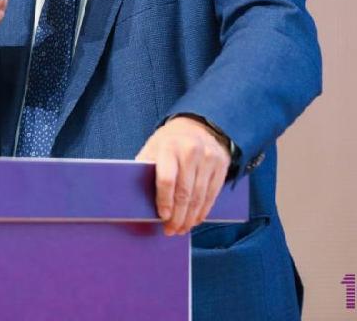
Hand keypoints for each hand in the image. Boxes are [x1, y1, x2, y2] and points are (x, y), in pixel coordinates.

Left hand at [135, 116, 231, 234]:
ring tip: (182, 229)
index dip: (165, 201)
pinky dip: (203, 210)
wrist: (198, 125)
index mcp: (168, 147)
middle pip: (185, 192)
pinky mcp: (221, 165)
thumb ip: (146, 169)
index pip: (167, 179)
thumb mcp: (152, 148)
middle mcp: (190, 151)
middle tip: (171, 230)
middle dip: (178, 216)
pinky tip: (196, 219)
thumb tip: (135, 198)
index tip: (163, 217)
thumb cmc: (168, 143)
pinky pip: (212, 194)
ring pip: (199, 196)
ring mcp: (208, 158)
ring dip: (190, 218)